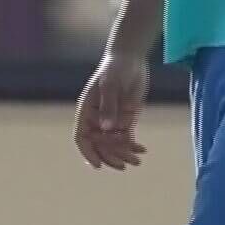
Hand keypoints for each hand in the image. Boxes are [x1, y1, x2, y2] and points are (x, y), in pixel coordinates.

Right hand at [74, 50, 149, 169]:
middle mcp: (97, 119)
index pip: (82, 137)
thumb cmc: (116, 68)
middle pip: (99, 145)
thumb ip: (109, 106)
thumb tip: (107, 128)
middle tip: (124, 165)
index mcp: (87, 111)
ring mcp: (111, 120)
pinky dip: (132, 145)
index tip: (98, 165)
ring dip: (123, 154)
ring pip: (114, 144)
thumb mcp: (111, 85)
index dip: (88, 153)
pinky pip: (126, 137)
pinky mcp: (125, 118)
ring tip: (137, 161)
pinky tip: (142, 150)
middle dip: (110, 157)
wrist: (130, 59)